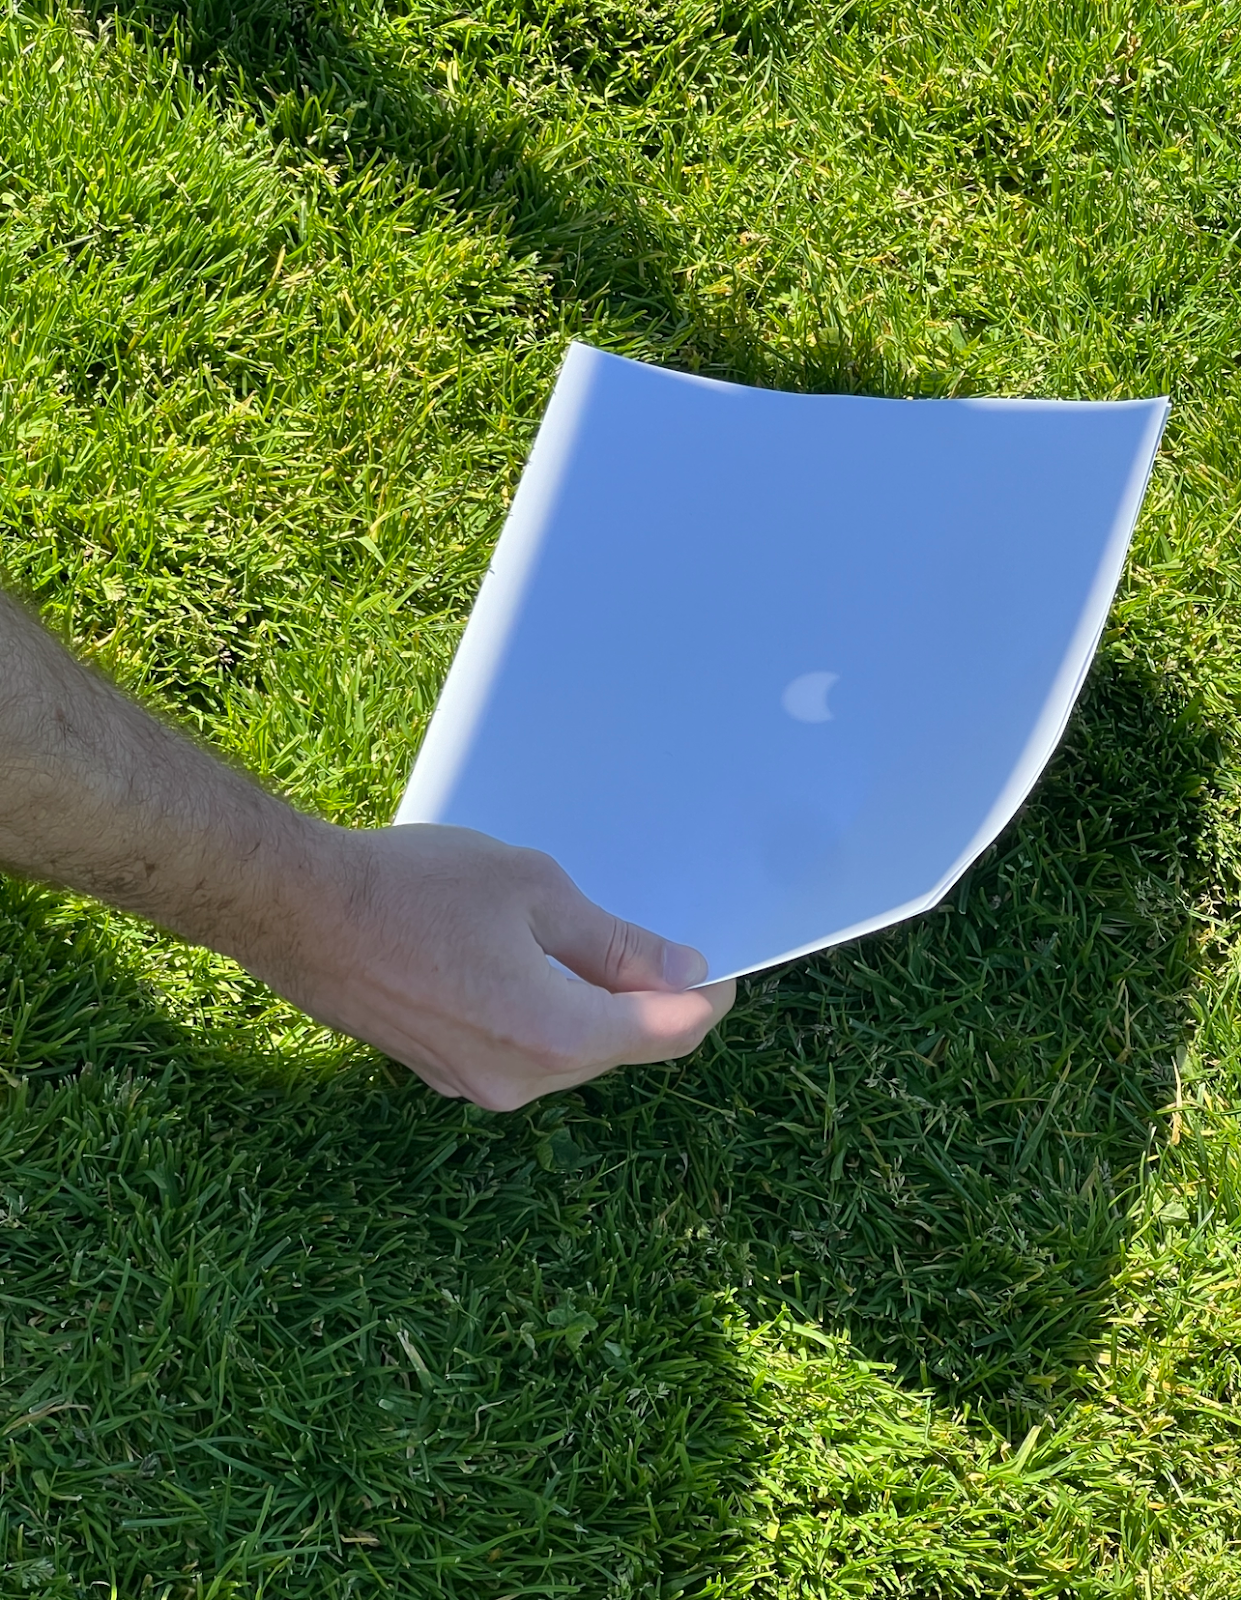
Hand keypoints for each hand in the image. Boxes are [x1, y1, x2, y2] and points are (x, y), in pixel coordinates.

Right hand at [239, 822, 735, 1109]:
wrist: (296, 909)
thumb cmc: (413, 887)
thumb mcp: (533, 891)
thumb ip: (615, 943)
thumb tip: (681, 974)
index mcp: (555, 1036)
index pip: (667, 1034)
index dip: (707, 998)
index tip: (720, 964)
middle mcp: (520, 1080)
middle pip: (618, 1049)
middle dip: (647, 1001)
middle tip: (653, 938)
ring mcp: (475, 1083)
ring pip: (568, 1052)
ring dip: (591, 1007)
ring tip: (584, 939)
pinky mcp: (441, 1070)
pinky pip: (520, 1050)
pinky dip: (543, 1014)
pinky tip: (525, 959)